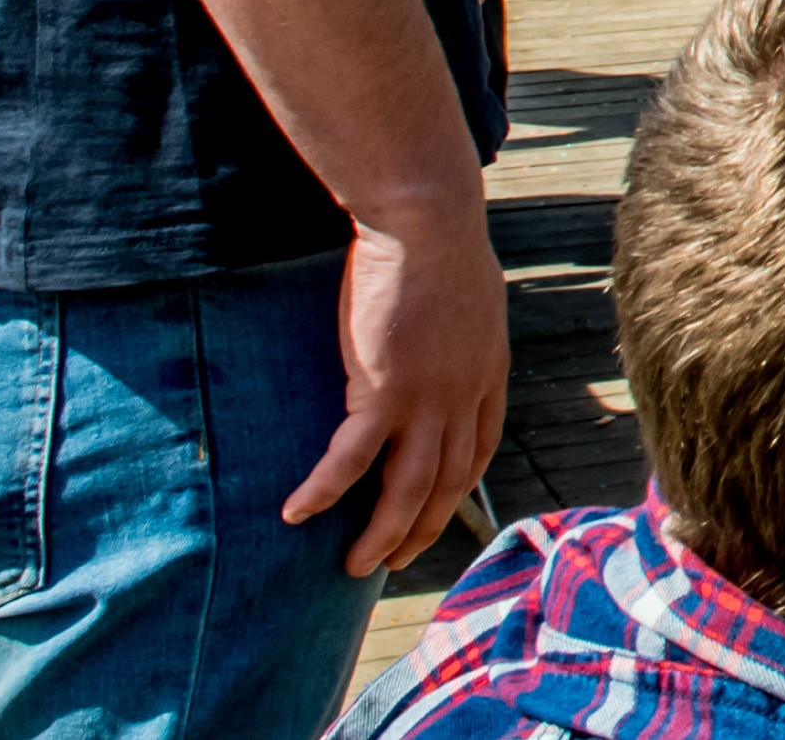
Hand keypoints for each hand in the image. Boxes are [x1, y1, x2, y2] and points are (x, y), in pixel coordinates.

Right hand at [286, 196, 510, 578]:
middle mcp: (464, 397)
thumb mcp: (469, 296)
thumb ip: (459, 328)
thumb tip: (445, 329)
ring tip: (354, 566)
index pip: (477, 451)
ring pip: (407, 490)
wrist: (427, 219)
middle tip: (391, 561)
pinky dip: (325, 491)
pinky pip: (350, 460)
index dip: (454, 489)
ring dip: (381, 535)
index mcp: (487, 374)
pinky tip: (297, 513)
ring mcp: (427, 399)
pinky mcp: (383, 391)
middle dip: (421, 530)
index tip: (434, 513)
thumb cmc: (440, 243)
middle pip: (447, 484)